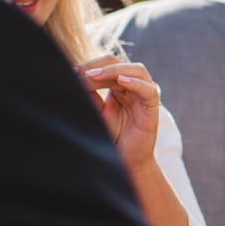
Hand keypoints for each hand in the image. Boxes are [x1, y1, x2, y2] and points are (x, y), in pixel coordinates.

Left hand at [78, 56, 159, 172]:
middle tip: (79, 73)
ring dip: (114, 71)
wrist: (125, 162)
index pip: (108, 65)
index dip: (90, 65)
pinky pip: (149, 90)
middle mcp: (134, 87)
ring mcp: (144, 96)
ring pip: (137, 71)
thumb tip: (77, 78)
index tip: (71, 72)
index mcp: (121, 87)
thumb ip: (91, 97)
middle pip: (120, 64)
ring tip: (93, 76)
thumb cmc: (113, 138)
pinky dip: (136, 84)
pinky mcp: (152, 109)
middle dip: (98, 66)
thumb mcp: (97, 113)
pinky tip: (121, 82)